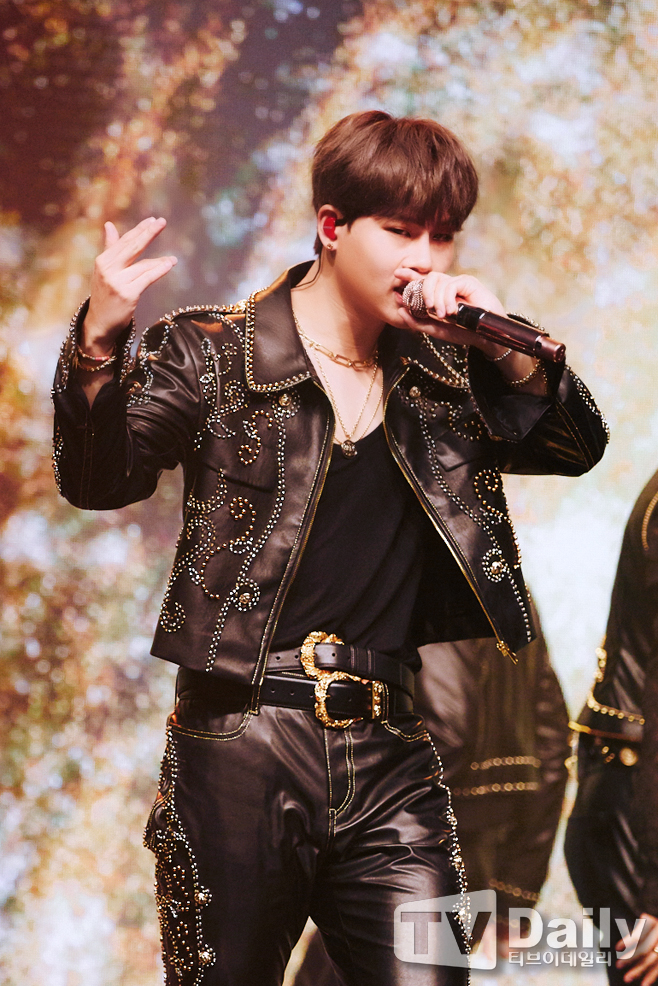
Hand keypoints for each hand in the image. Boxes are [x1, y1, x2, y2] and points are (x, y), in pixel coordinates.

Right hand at [83, 217, 176, 354]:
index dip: (139, 230)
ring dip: (160, 261)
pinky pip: (147, 279)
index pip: (124, 242)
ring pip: (143, 266)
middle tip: (162, 222)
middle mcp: (108, 269)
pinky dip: (159, 270)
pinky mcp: (128, 295)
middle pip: (133, 247)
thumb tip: (109, 225)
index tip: (152, 220)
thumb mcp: (104, 270)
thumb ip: (110, 248)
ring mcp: (118, 282)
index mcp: (103, 261)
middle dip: (148, 233)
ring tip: (172, 259)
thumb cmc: (104, 295)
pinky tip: (169, 264)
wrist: (99, 323)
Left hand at [395, 267, 506, 356]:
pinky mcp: (468, 282)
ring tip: (443, 315)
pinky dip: (447, 299)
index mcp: (438, 295)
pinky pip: (450, 285)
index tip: (397, 274)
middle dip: (422, 290)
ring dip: (436, 299)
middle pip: (428, 277)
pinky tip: (452, 312)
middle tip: (426, 307)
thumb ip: (417, 322)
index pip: (421, 282)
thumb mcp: (435, 329)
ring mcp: (458, 283)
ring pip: (437, 280)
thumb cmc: (462, 331)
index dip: (409, 276)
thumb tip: (399, 311)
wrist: (484, 336)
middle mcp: (447, 286)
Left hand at [616, 913, 657, 983]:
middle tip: (618, 965)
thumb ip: (641, 925)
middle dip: (630, 958)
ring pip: (650, 961)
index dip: (628, 942)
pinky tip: (644, 984)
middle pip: (644, 950)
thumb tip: (629, 923)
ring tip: (627, 978)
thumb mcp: (651, 922)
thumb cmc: (656, 929)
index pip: (639, 935)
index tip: (617, 948)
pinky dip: (651, 977)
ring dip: (638, 971)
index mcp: (654, 926)